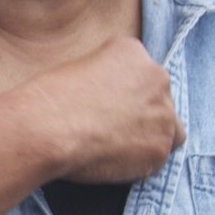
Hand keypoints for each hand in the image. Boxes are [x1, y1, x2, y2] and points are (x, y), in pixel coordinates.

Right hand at [28, 38, 185, 184]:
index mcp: (133, 51)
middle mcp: (157, 77)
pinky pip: (156, 157)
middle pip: (160, 99)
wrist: (45, 129)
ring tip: (114, 147)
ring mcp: (164, 114)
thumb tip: (110, 100)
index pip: (140, 72)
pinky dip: (138, 162)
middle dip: (140, 113)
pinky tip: (110, 160)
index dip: (123, 93)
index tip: (105, 105)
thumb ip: (104, 78)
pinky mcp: (160, 148)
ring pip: (168, 129)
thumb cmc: (47, 99)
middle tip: (110, 128)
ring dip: (147, 137)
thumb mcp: (75, 68)